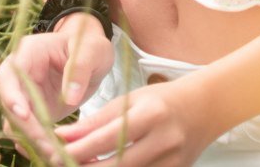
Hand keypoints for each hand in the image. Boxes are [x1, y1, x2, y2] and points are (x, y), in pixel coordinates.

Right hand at [0, 13, 116, 159]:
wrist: (92, 56)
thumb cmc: (90, 45)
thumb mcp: (93, 49)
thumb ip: (80, 67)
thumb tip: (70, 99)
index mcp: (29, 53)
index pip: (8, 76)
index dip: (12, 96)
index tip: (25, 115)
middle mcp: (20, 76)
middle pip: (11, 107)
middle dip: (28, 130)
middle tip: (51, 148)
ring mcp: (25, 97)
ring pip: (17, 126)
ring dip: (34, 144)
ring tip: (58, 157)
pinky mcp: (33, 115)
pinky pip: (29, 134)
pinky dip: (41, 147)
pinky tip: (58, 156)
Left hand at [55, 73, 216, 166]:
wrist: (204, 108)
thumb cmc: (162, 100)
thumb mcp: (130, 100)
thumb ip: (96, 121)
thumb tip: (62, 136)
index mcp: (151, 114)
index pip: (108, 138)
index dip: (79, 149)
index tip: (54, 153)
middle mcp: (163, 142)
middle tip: (61, 164)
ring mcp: (171, 164)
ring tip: (83, 166)